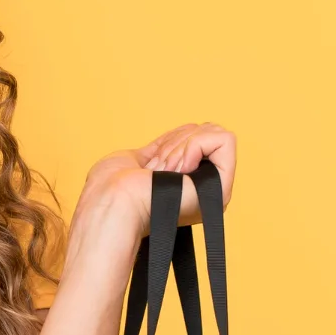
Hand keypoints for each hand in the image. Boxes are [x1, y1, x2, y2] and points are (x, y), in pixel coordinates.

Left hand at [79, 122, 236, 240]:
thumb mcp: (139, 158)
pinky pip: (224, 140)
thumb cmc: (111, 187)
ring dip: (182, 145)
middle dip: (177, 142)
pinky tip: (179, 170)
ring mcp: (215, 189)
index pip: (196, 138)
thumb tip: (182, 135)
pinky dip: (196, 145)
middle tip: (159, 169)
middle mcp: (204, 188)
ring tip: (166, 171)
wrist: (113, 202)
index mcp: (185, 184)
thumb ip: (164, 149)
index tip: (152, 163)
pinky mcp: (222, 187)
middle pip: (207, 132)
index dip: (173, 140)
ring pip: (216, 134)